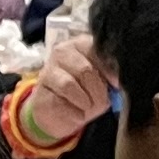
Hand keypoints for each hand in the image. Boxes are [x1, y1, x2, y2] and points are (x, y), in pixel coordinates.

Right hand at [15, 31, 112, 155]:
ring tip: (88, 107)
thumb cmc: (86, 93)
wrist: (61, 113)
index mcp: (82, 44)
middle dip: (97, 90)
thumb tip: (118, 83)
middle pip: (85, 69)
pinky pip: (58, 103)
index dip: (109, 70)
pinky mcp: (40, 92)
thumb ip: (111, 79)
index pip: (97, 50)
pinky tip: (76, 114)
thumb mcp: (103, 84)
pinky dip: (73, 112)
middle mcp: (62, 52)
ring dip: (84, 101)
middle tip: (102, 102)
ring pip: (69, 85)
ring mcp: (48, 70)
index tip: (116, 85)